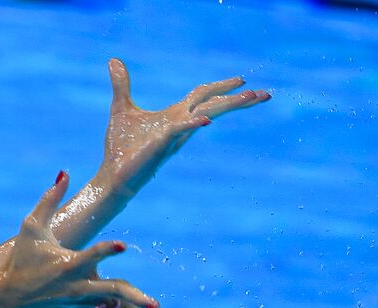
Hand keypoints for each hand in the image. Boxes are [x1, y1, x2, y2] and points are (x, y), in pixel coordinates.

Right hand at [0, 171, 164, 307]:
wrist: (10, 297)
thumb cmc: (21, 258)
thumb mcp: (30, 227)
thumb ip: (49, 200)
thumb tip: (64, 173)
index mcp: (66, 265)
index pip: (89, 256)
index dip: (105, 251)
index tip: (123, 246)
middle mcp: (77, 285)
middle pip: (111, 291)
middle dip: (132, 297)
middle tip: (155, 304)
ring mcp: (81, 298)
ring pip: (114, 301)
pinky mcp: (82, 305)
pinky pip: (108, 306)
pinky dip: (122, 307)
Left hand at [101, 59, 270, 195]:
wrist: (113, 176)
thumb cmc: (121, 148)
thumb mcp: (121, 108)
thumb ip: (122, 85)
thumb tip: (114, 61)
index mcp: (174, 116)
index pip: (203, 96)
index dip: (221, 87)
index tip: (242, 80)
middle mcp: (180, 125)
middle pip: (214, 106)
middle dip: (237, 98)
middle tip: (264, 94)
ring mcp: (174, 135)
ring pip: (207, 115)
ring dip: (229, 105)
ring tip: (252, 97)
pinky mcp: (162, 144)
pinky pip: (181, 130)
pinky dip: (193, 123)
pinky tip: (206, 120)